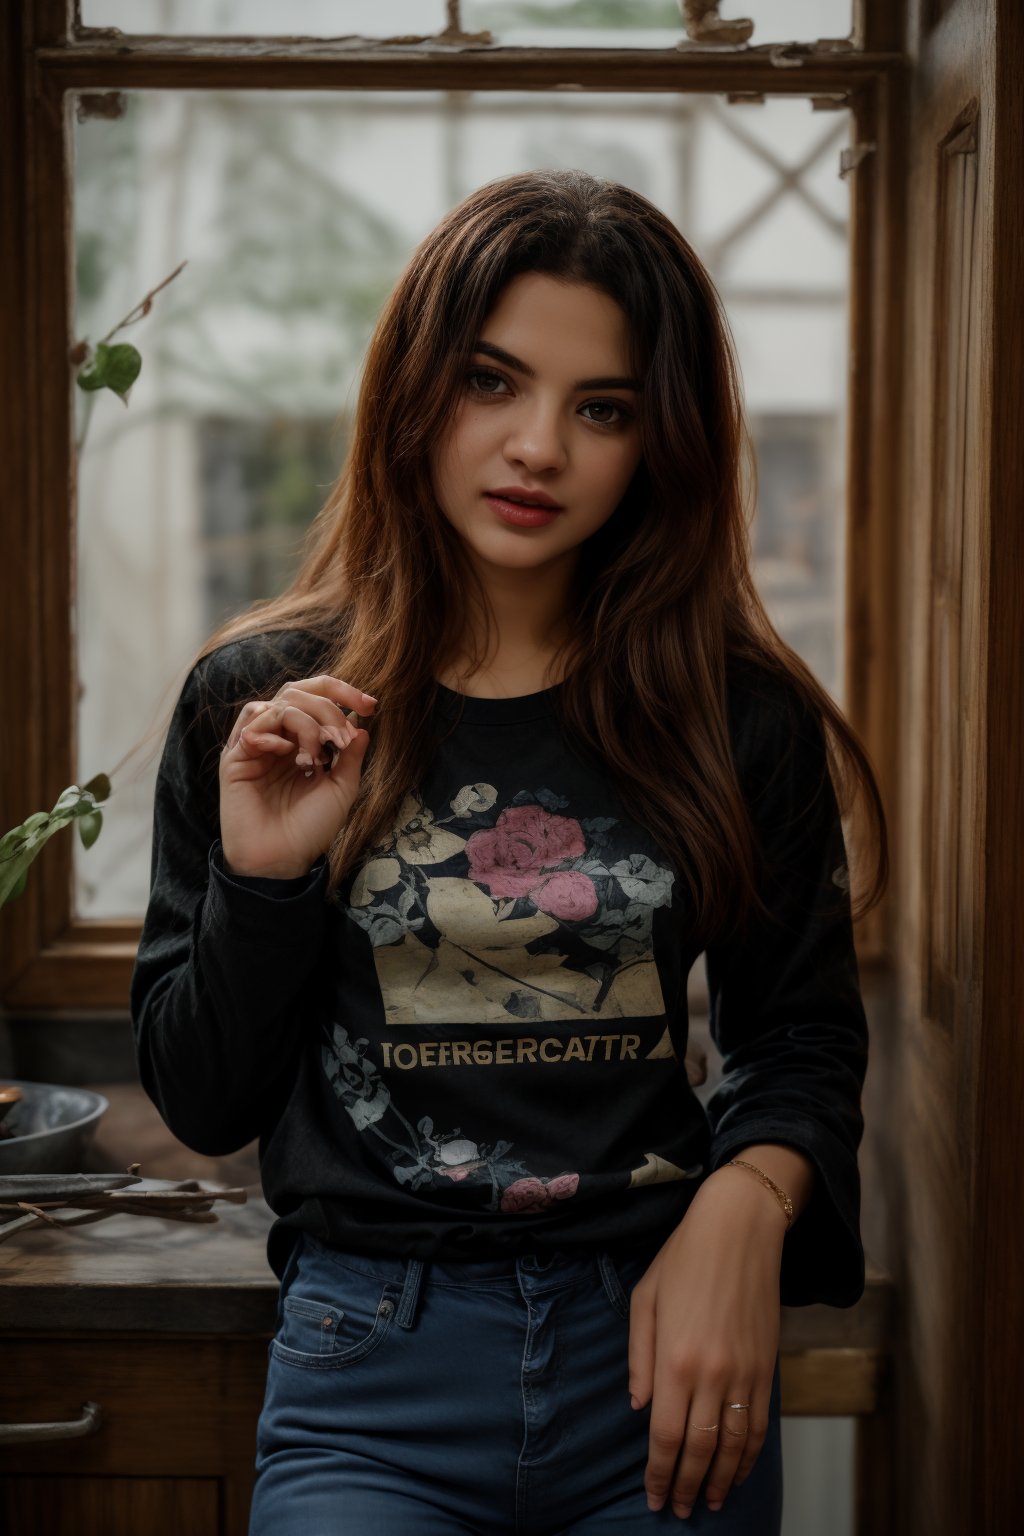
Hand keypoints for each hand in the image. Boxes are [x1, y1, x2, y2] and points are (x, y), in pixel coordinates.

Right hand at [219, 674, 375, 878]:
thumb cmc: (310, 829)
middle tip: (341, 737)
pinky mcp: (235, 756)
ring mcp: (257, 745)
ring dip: (306, 723)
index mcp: (303, 742)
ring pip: (279, 703)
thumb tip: (362, 725)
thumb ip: (350, 755)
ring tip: (315, 758)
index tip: (371, 705)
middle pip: (298, 692)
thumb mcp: (341, 789)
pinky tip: (289, 756)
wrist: (281, 860)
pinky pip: (254, 722)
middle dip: (328, 707)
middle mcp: (279, 738)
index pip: (318, 699)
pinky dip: (277, 732)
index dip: (344, 693)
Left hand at [627, 1168, 784, 1519]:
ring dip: (719, 1481)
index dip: (658, 1474)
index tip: (653, 1497)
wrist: (739, 1228)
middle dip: (685, 1486)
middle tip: (676, 1510)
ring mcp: (743, 1373)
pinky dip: (749, 1457)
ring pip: (733, 1446)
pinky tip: (736, 1471)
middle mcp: (710, 1374)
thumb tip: (639, 1408)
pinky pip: (760, 1426)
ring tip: (706, 1501)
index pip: (664, 1437)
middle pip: (698, 1450)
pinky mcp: (767, 1367)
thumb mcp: (645, 1299)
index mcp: (673, 1359)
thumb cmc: (683, 1257)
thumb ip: (639, 1357)